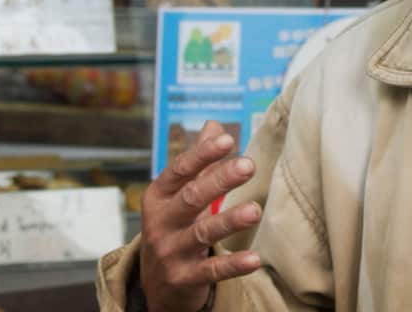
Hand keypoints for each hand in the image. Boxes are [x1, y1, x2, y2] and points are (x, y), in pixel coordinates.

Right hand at [141, 121, 262, 311]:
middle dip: (219, 181)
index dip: (202, 154)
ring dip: (229, 221)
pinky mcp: (184, 279)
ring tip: (255, 210)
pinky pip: (211, 271)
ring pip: (202, 234)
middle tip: (248, 165)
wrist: (156, 285)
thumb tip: (214, 126)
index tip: (227, 140)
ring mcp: (170, 252)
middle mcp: (160, 223)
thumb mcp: (178, 196)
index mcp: (158, 197)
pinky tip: (255, 259)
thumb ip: (199, 163)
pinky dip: (233, 265)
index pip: (180, 170)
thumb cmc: (173, 229)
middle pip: (191, 198)